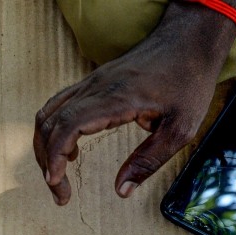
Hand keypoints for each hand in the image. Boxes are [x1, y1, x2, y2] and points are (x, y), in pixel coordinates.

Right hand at [34, 3, 235, 205]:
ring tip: (57, 176)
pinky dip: (54, 131)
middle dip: (47, 162)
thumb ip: (149, 160)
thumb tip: (122, 191)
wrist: (189, 40)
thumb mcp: (180, 128)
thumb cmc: (188, 81)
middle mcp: (96, 87)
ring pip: (49, 114)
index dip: (55, 156)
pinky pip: (60, 106)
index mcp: (116, 98)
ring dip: (46, 147)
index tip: (55, 182)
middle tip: (61, 194)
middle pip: (51, 123)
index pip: (68, 125)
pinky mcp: (93, 82)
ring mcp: (91, 82)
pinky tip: (70, 152)